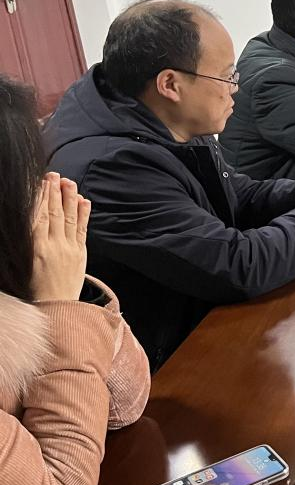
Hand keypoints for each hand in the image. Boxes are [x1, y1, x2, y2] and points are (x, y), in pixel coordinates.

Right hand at [30, 173, 89, 301]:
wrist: (54, 310)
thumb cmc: (30, 290)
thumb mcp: (20, 267)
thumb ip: (25, 242)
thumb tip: (26, 221)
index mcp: (36, 250)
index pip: (39, 217)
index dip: (40, 198)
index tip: (40, 182)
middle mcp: (54, 247)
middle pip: (55, 213)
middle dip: (54, 192)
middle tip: (53, 174)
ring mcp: (70, 249)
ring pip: (70, 218)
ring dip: (69, 198)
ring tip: (68, 181)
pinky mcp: (80, 254)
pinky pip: (83, 230)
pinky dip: (84, 214)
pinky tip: (84, 200)